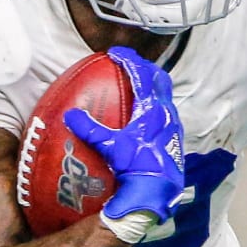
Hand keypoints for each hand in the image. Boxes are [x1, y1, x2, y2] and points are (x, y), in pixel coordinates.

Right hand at [64, 46, 184, 222]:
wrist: (157, 193)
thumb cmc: (137, 168)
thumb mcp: (111, 147)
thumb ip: (91, 130)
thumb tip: (71, 115)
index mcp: (153, 109)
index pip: (143, 75)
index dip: (130, 60)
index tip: (116, 53)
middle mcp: (167, 114)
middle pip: (160, 80)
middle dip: (145, 69)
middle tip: (130, 66)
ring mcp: (174, 126)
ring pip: (165, 97)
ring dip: (152, 88)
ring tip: (137, 88)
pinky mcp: (175, 139)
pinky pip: (166, 114)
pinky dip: (155, 107)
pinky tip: (144, 118)